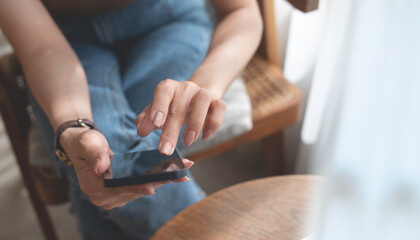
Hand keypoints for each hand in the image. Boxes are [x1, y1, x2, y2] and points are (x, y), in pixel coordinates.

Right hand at [60, 127, 193, 208]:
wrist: (84, 146)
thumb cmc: (84, 142)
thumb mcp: (88, 143)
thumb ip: (95, 154)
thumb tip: (102, 168)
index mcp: (93, 187)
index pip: (118, 188)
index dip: (136, 187)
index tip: (152, 187)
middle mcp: (105, 198)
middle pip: (136, 190)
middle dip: (159, 181)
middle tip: (180, 174)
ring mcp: (115, 197)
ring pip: (143, 188)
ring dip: (163, 180)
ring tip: (182, 171)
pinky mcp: (124, 192)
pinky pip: (144, 185)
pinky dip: (159, 179)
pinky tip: (176, 174)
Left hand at [136, 79, 225, 154]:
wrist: (195, 97)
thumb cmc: (171, 106)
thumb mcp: (156, 112)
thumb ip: (146, 120)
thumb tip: (141, 130)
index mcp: (169, 88)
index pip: (163, 91)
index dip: (159, 106)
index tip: (156, 123)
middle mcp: (186, 88)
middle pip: (179, 106)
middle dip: (171, 130)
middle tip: (165, 149)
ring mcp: (203, 93)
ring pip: (203, 101)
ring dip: (195, 123)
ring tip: (187, 141)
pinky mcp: (216, 102)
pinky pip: (219, 108)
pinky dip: (214, 123)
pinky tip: (205, 136)